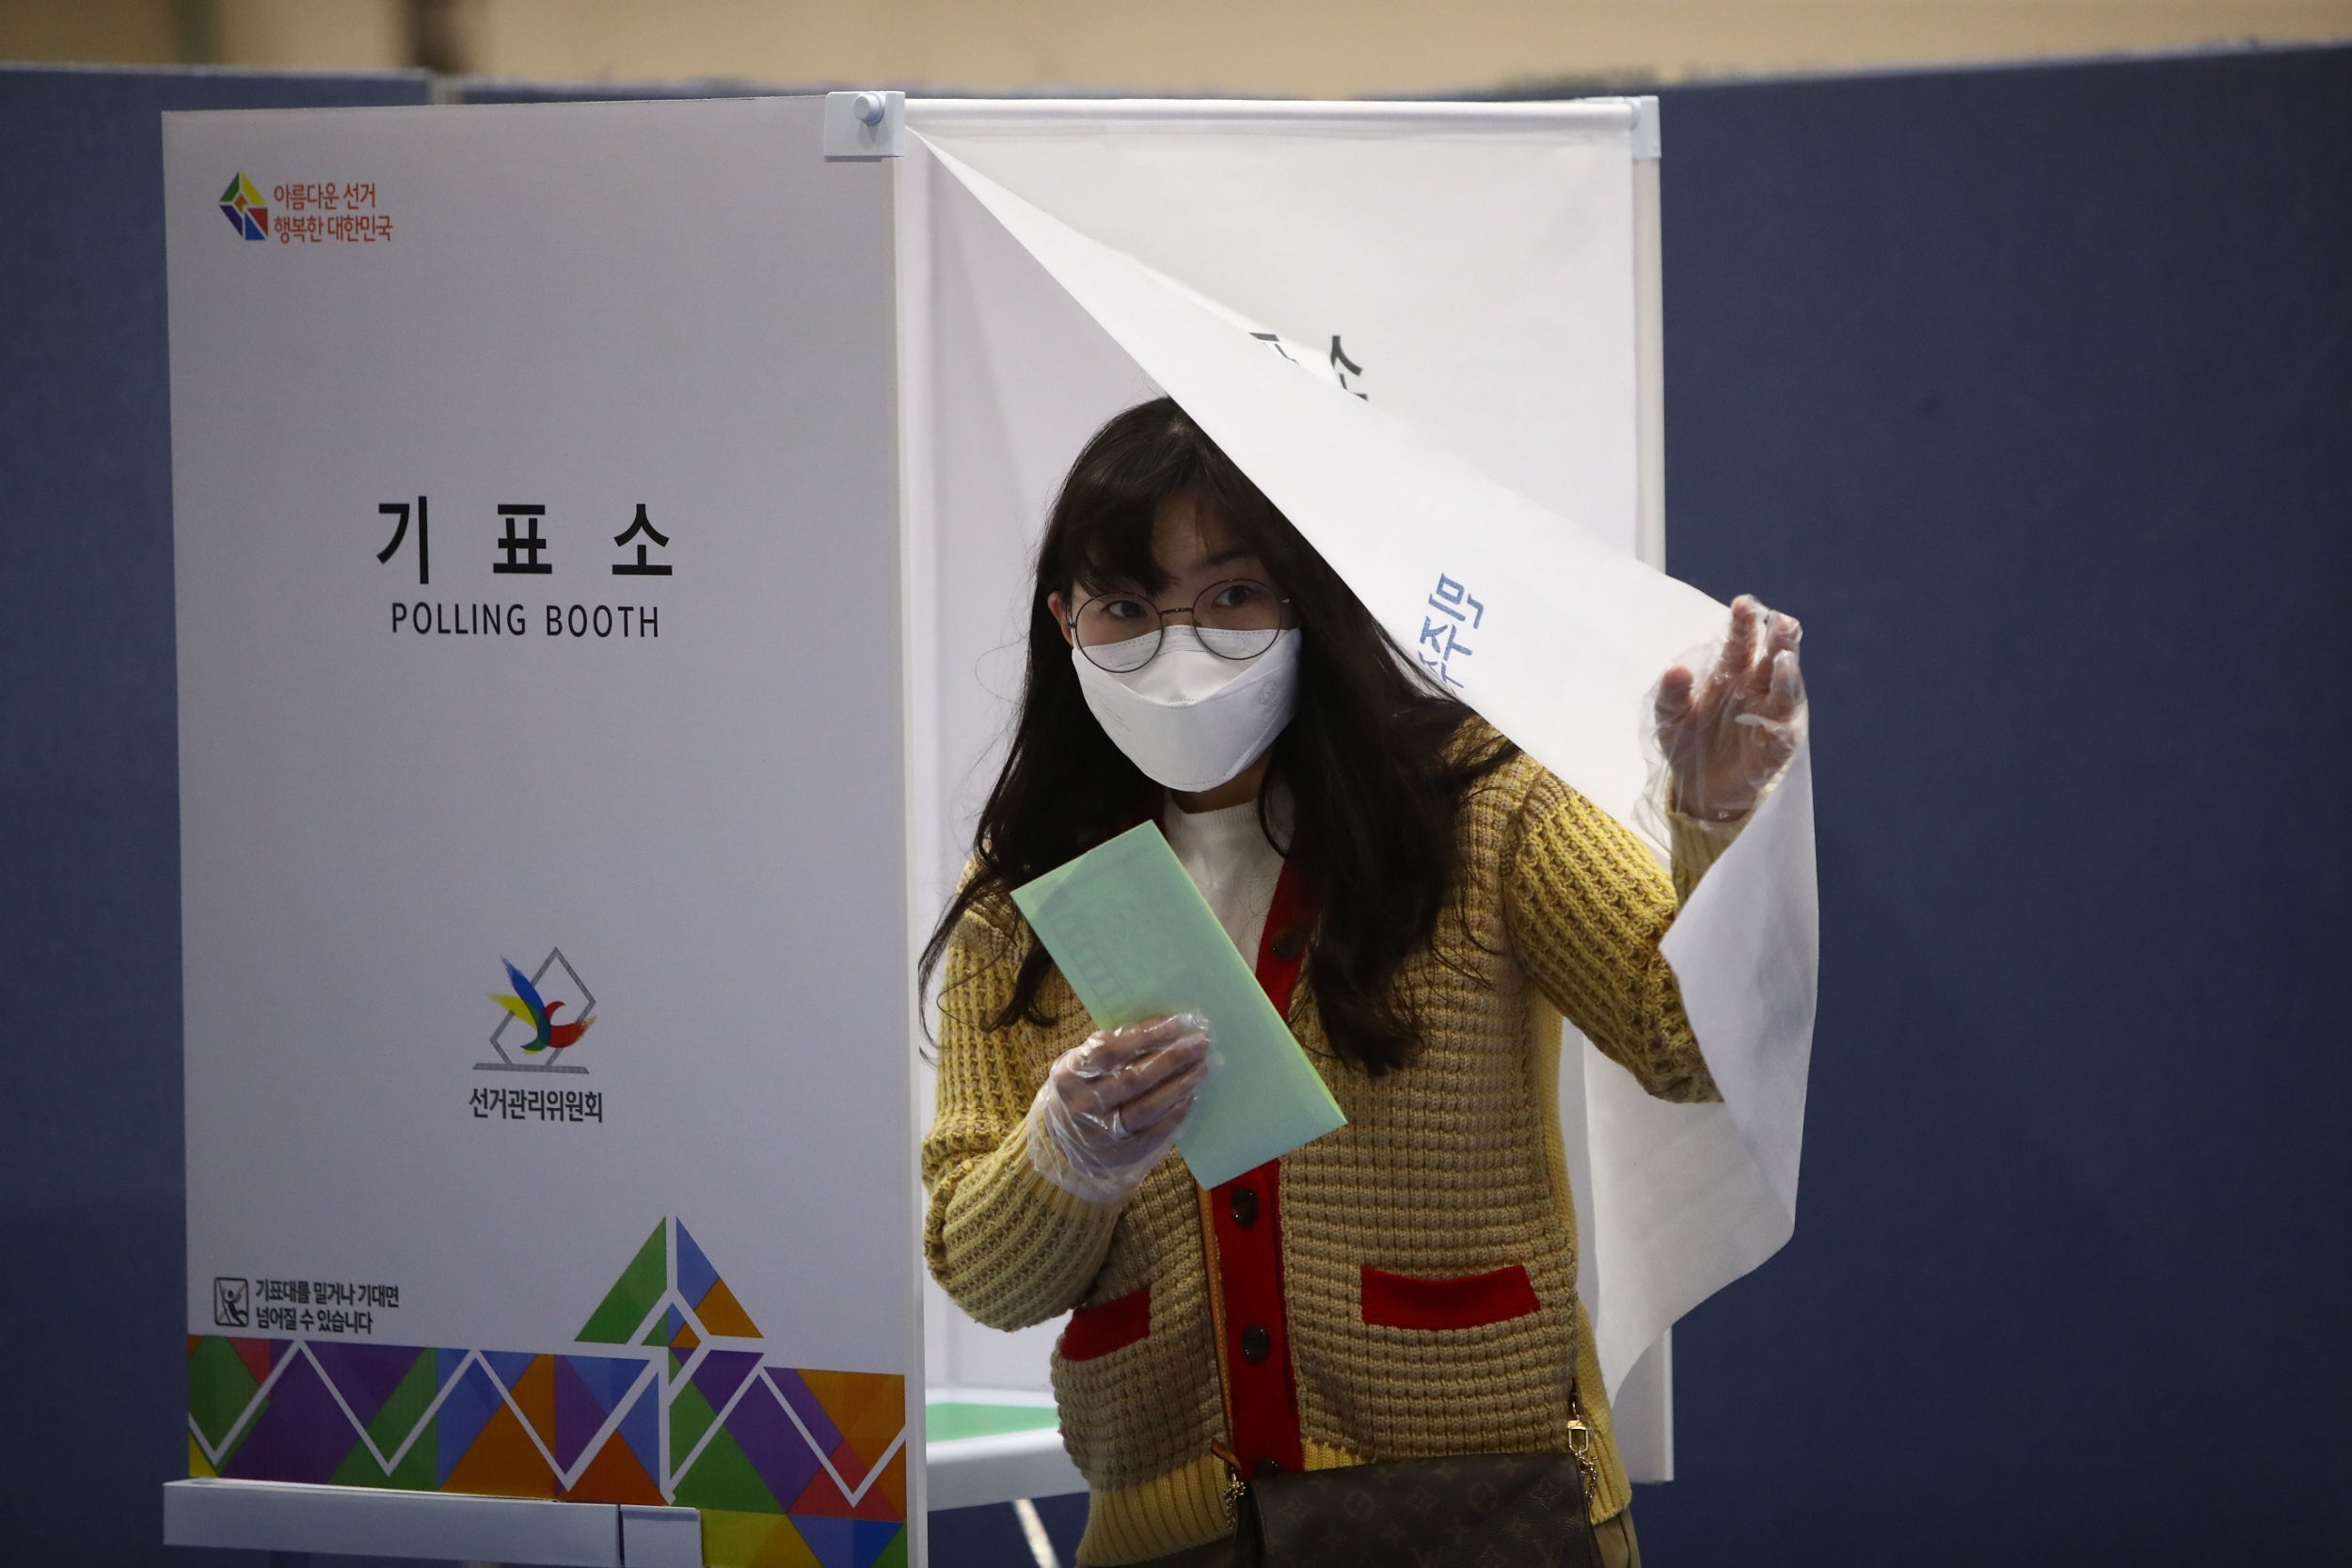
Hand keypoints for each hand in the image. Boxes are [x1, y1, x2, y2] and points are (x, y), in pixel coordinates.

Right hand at [1027, 1014, 1211, 1203]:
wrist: (1062, 1140)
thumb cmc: (1080, 1089)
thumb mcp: (1081, 1063)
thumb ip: (1113, 1046)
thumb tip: (1162, 1026)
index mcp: (1069, 1076)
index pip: (1110, 1051)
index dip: (1145, 1037)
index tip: (1175, 1024)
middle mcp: (1082, 1107)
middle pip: (1134, 1080)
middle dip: (1172, 1059)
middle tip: (1200, 1043)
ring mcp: (1100, 1135)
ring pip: (1147, 1108)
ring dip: (1180, 1085)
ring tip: (1201, 1068)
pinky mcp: (1119, 1156)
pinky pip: (1154, 1134)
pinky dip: (1174, 1114)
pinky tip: (1189, 1096)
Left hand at [1653, 595, 1805, 821]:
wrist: (1694, 788)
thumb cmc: (1687, 741)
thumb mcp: (1669, 716)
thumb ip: (1671, 692)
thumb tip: (1675, 668)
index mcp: (1730, 675)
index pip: (1741, 644)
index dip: (1744, 625)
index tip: (1743, 604)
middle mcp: (1754, 692)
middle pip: (1772, 661)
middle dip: (1779, 641)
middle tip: (1783, 622)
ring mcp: (1766, 720)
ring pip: (1784, 695)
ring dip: (1787, 679)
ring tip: (1784, 661)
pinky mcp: (1770, 753)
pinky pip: (1781, 740)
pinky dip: (1781, 731)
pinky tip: (1779, 724)